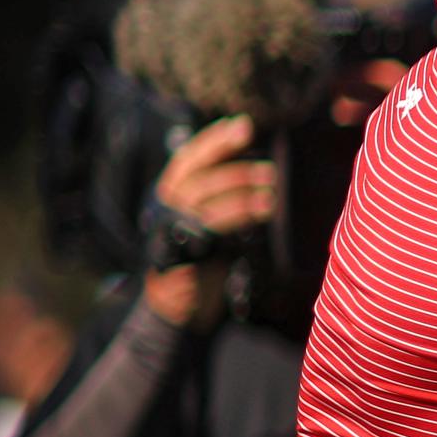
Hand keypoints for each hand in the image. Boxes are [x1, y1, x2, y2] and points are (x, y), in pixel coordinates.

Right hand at [142, 115, 273, 329]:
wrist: (179, 311)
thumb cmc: (201, 263)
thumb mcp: (210, 226)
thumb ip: (223, 200)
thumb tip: (260, 170)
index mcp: (169, 197)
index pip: (188, 159)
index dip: (213, 140)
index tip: (242, 125)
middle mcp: (164, 209)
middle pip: (194, 173)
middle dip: (228, 159)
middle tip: (265, 162)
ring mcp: (169, 231)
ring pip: (202, 197)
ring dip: (240, 188)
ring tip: (272, 189)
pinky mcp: (181, 253)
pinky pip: (210, 227)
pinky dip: (238, 214)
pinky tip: (262, 211)